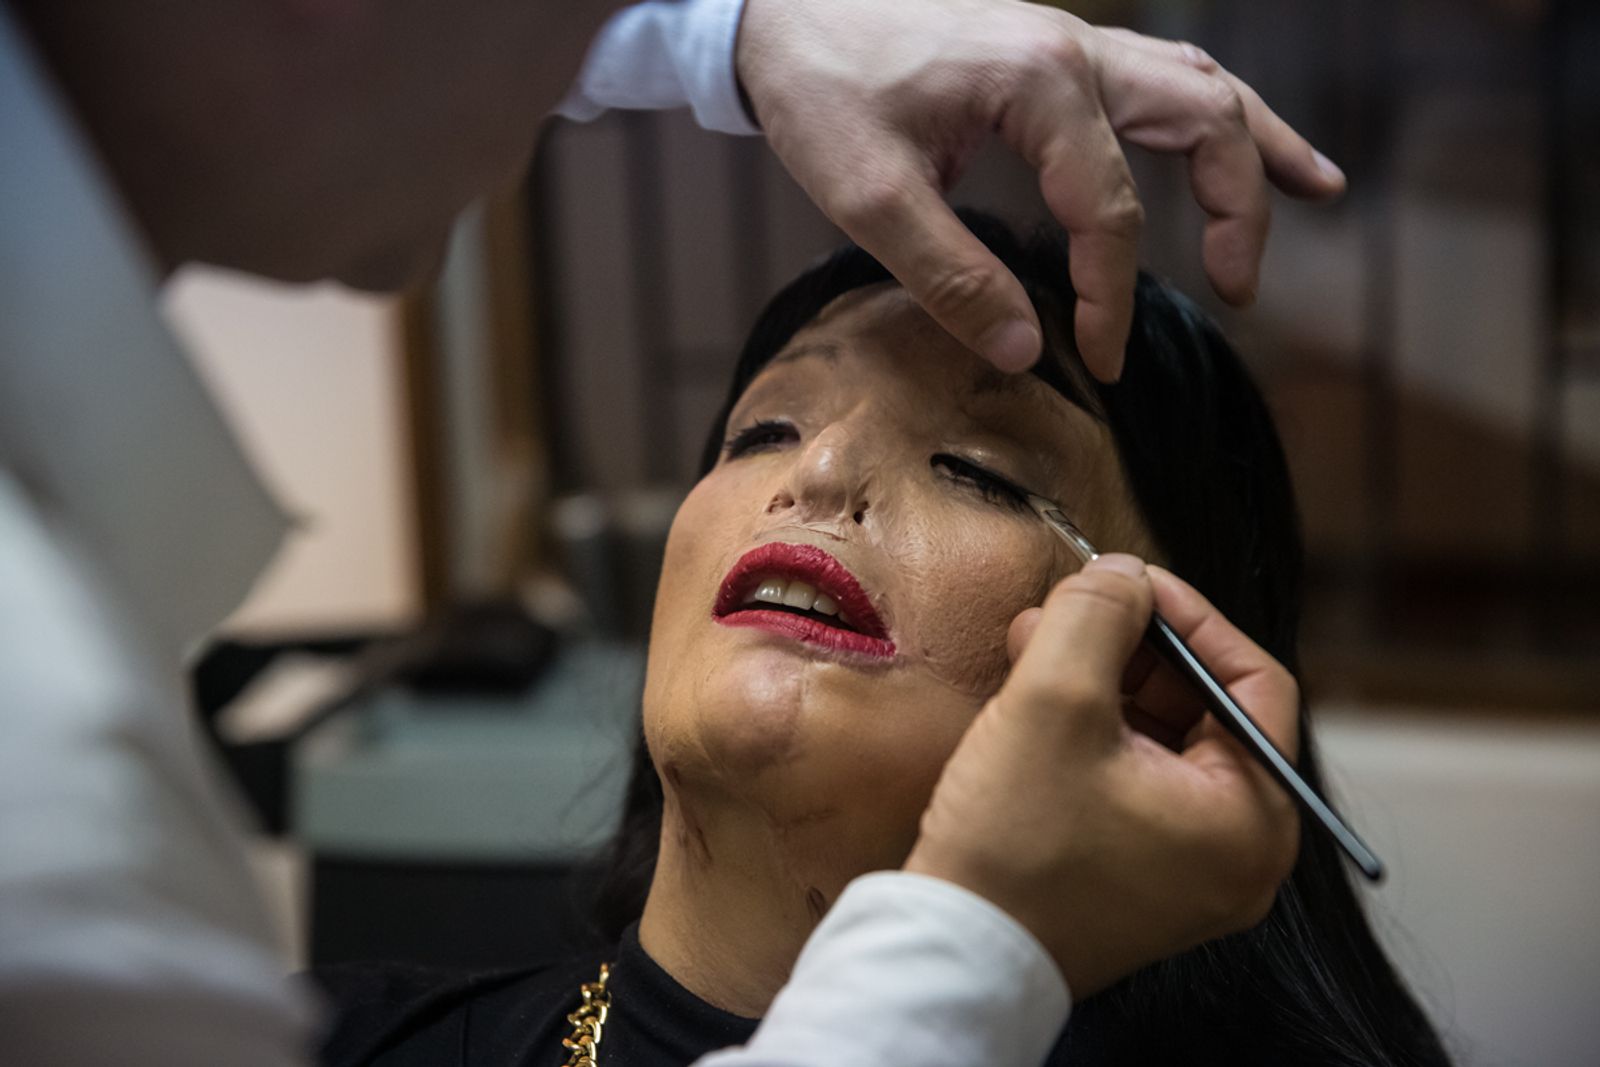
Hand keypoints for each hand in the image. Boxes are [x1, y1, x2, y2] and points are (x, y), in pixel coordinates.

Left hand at [736, 1, 1344, 379]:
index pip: (1108, 210)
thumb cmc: (818, 87)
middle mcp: (1074, 48)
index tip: (1104, 358)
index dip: (1112, 296)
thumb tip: (1027, 352)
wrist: (778, 8)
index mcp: (1038, 82)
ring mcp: (1069, 39)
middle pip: (1203, 121)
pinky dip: (1210, 108)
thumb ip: (952, 278)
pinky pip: (1159, 71)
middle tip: (1238, 291)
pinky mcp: (1050, 48)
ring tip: (1317, 191)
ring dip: (1256, 142)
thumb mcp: (869, 198)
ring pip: (1199, 82)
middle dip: (1237, 210)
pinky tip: (1232, 135)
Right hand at [904, 554, 1300, 996]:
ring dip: (1100, 681)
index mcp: (1252, 817)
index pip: (1253, 679)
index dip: (1187, 615)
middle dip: (1129, 646)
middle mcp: (1238, 853)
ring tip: (1029, 649)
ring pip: (1161, 739)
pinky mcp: (1138, 877)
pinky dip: (1089, 731)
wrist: (954, 954)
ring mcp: (1188, 872)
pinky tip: (1030, 703)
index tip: (1124, 581)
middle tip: (1062, 612)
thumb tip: (1122, 572)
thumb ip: (1097, 615)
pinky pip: (1132, 780)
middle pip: (1204, 707)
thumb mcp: (1054, 700)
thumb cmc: (1014, 843)